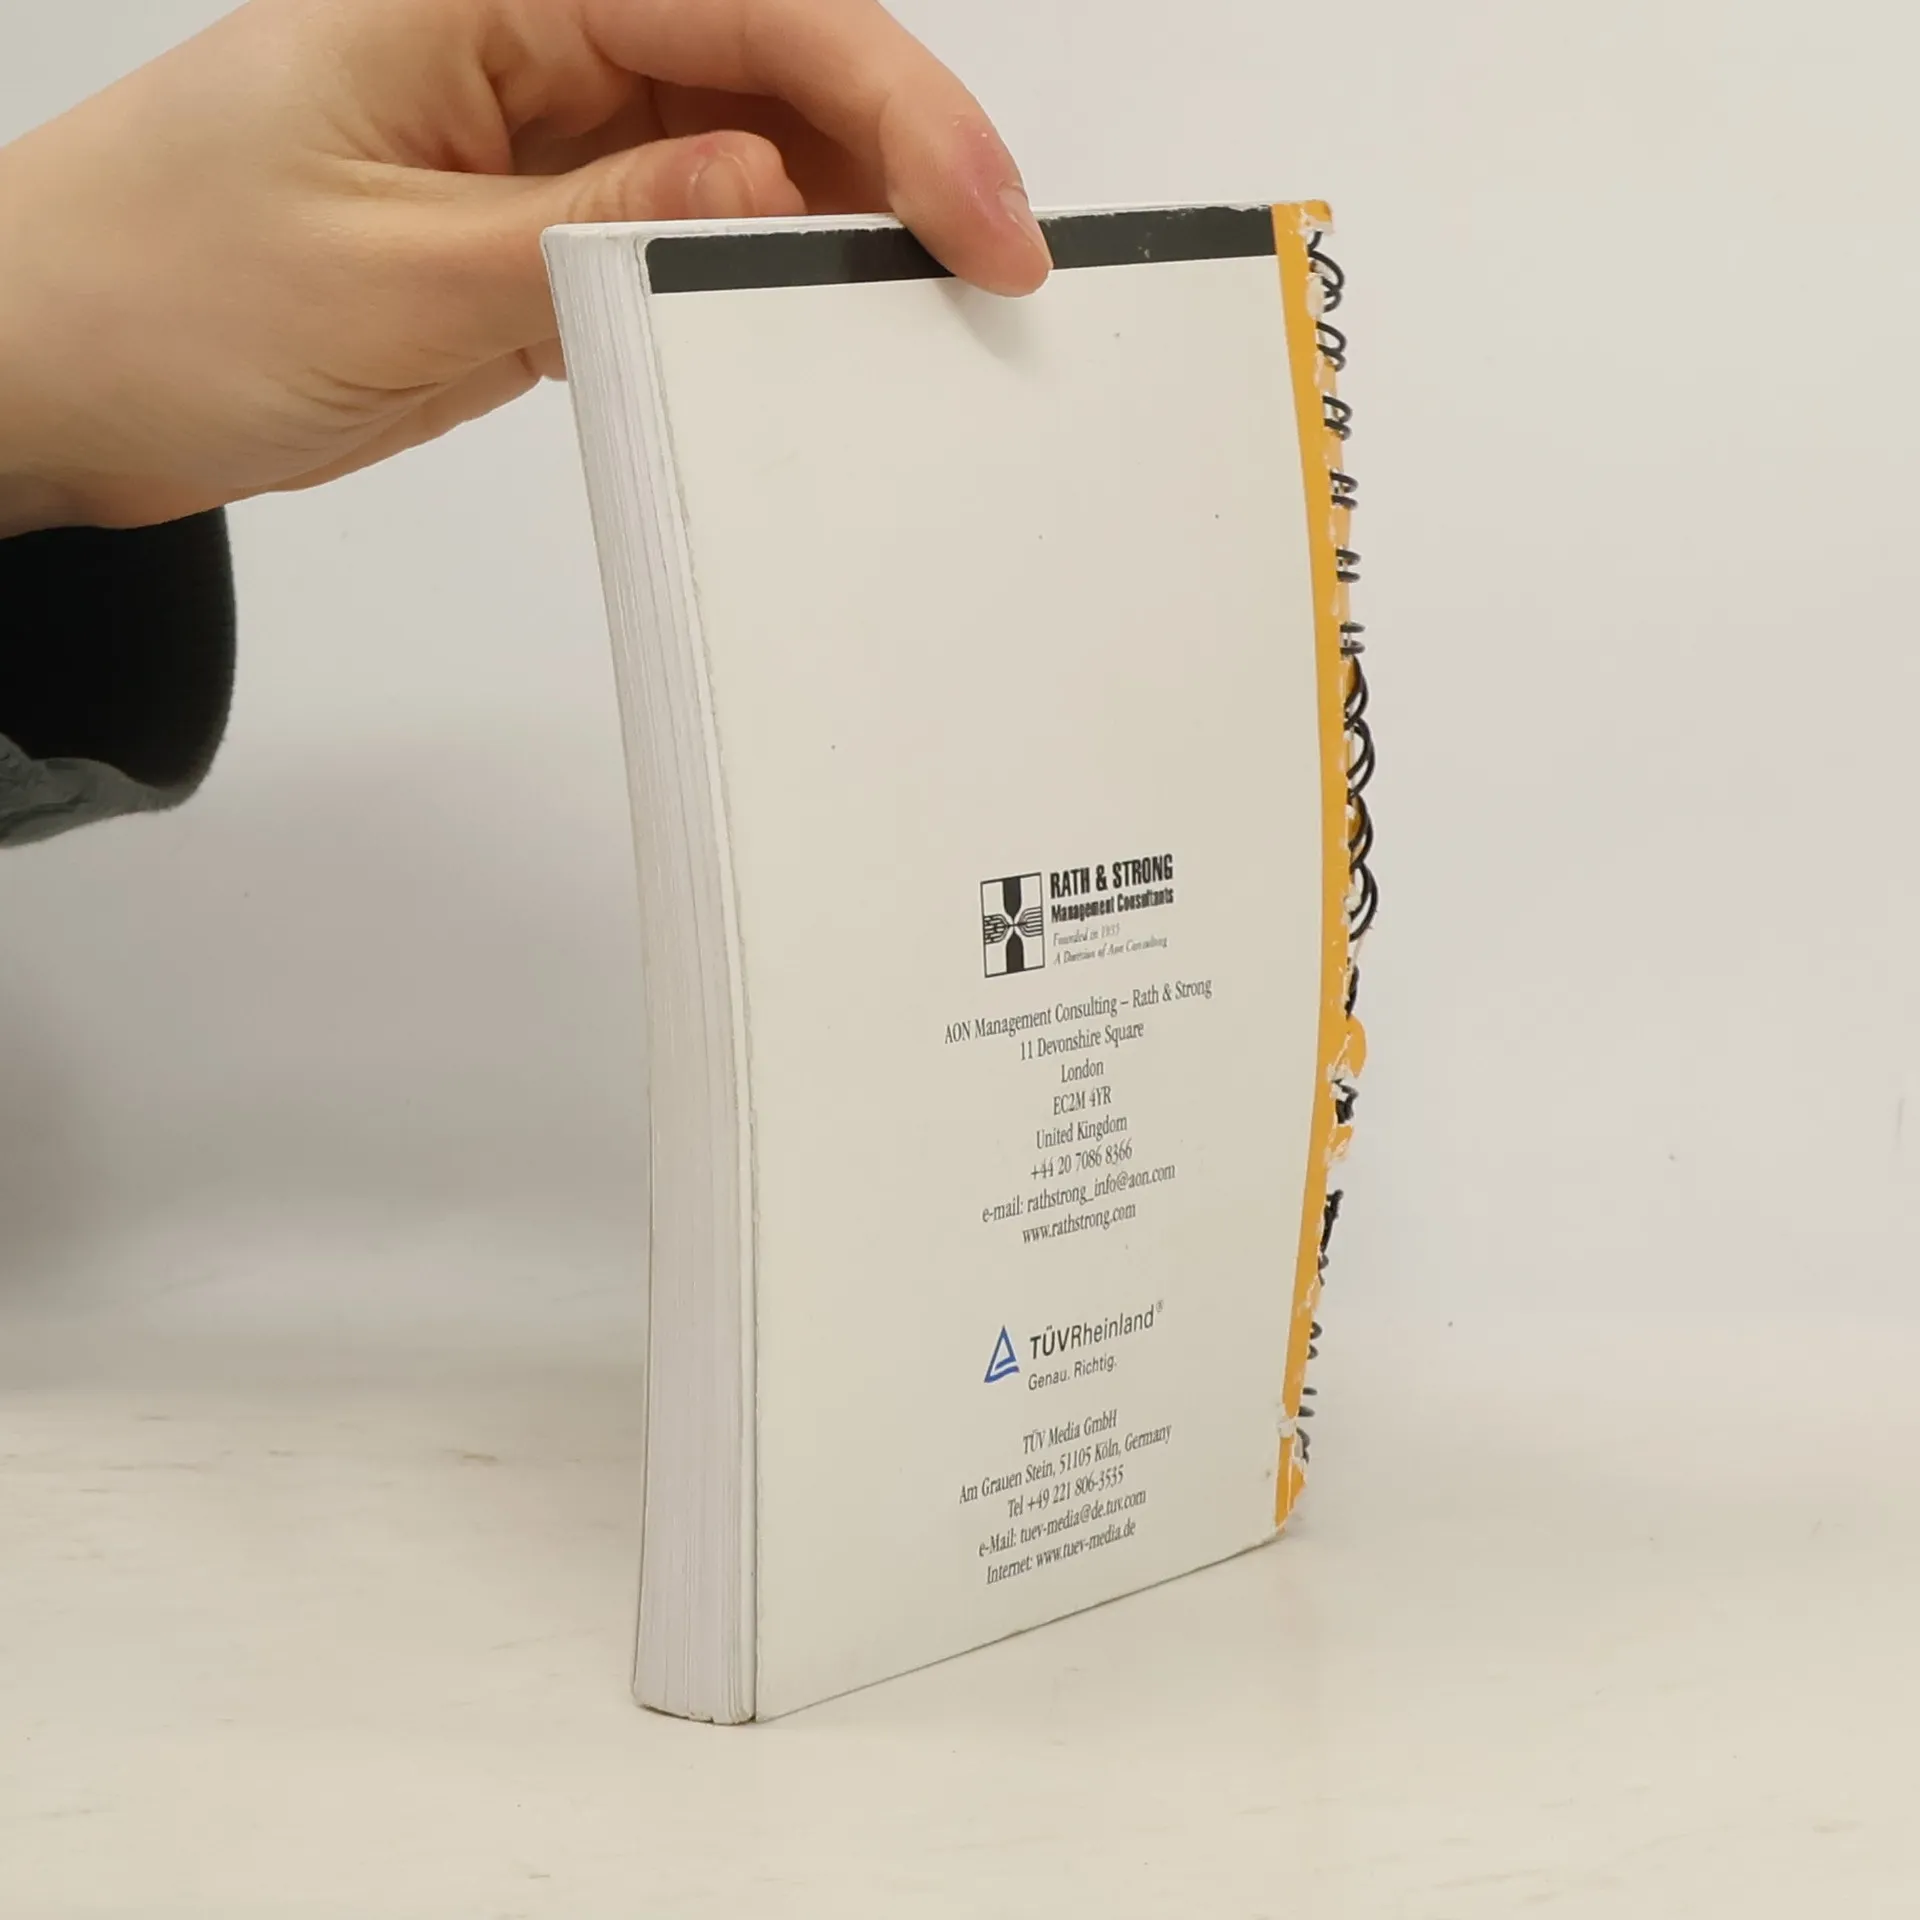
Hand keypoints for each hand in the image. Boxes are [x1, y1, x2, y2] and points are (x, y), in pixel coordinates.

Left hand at [0, 0, 1050, 534]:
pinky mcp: (543, 232)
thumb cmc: (153, 293)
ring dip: (840, 235)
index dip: (894, 105)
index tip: (981, 220)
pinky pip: (688, 240)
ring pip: (750, 152)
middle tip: (986, 287)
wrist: (54, 379)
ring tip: (908, 331)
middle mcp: (530, 40)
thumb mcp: (392, 274)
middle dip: (900, 163)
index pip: (747, 11)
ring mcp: (545, 139)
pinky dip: (755, 293)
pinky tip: (800, 347)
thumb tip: (770, 182)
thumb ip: (593, 227)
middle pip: (779, 64)